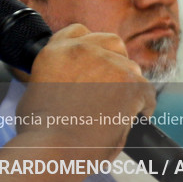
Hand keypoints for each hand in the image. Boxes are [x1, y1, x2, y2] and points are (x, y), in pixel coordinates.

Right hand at [17, 23, 155, 161]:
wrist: (53, 149)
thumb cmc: (40, 132)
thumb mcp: (35, 92)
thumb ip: (55, 78)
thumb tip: (68, 86)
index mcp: (55, 51)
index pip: (79, 32)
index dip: (90, 48)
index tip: (93, 64)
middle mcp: (82, 50)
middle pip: (112, 42)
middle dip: (114, 61)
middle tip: (110, 86)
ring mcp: (108, 65)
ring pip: (131, 68)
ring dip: (128, 86)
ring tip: (118, 110)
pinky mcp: (130, 84)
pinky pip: (147, 91)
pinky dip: (144, 106)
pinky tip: (133, 119)